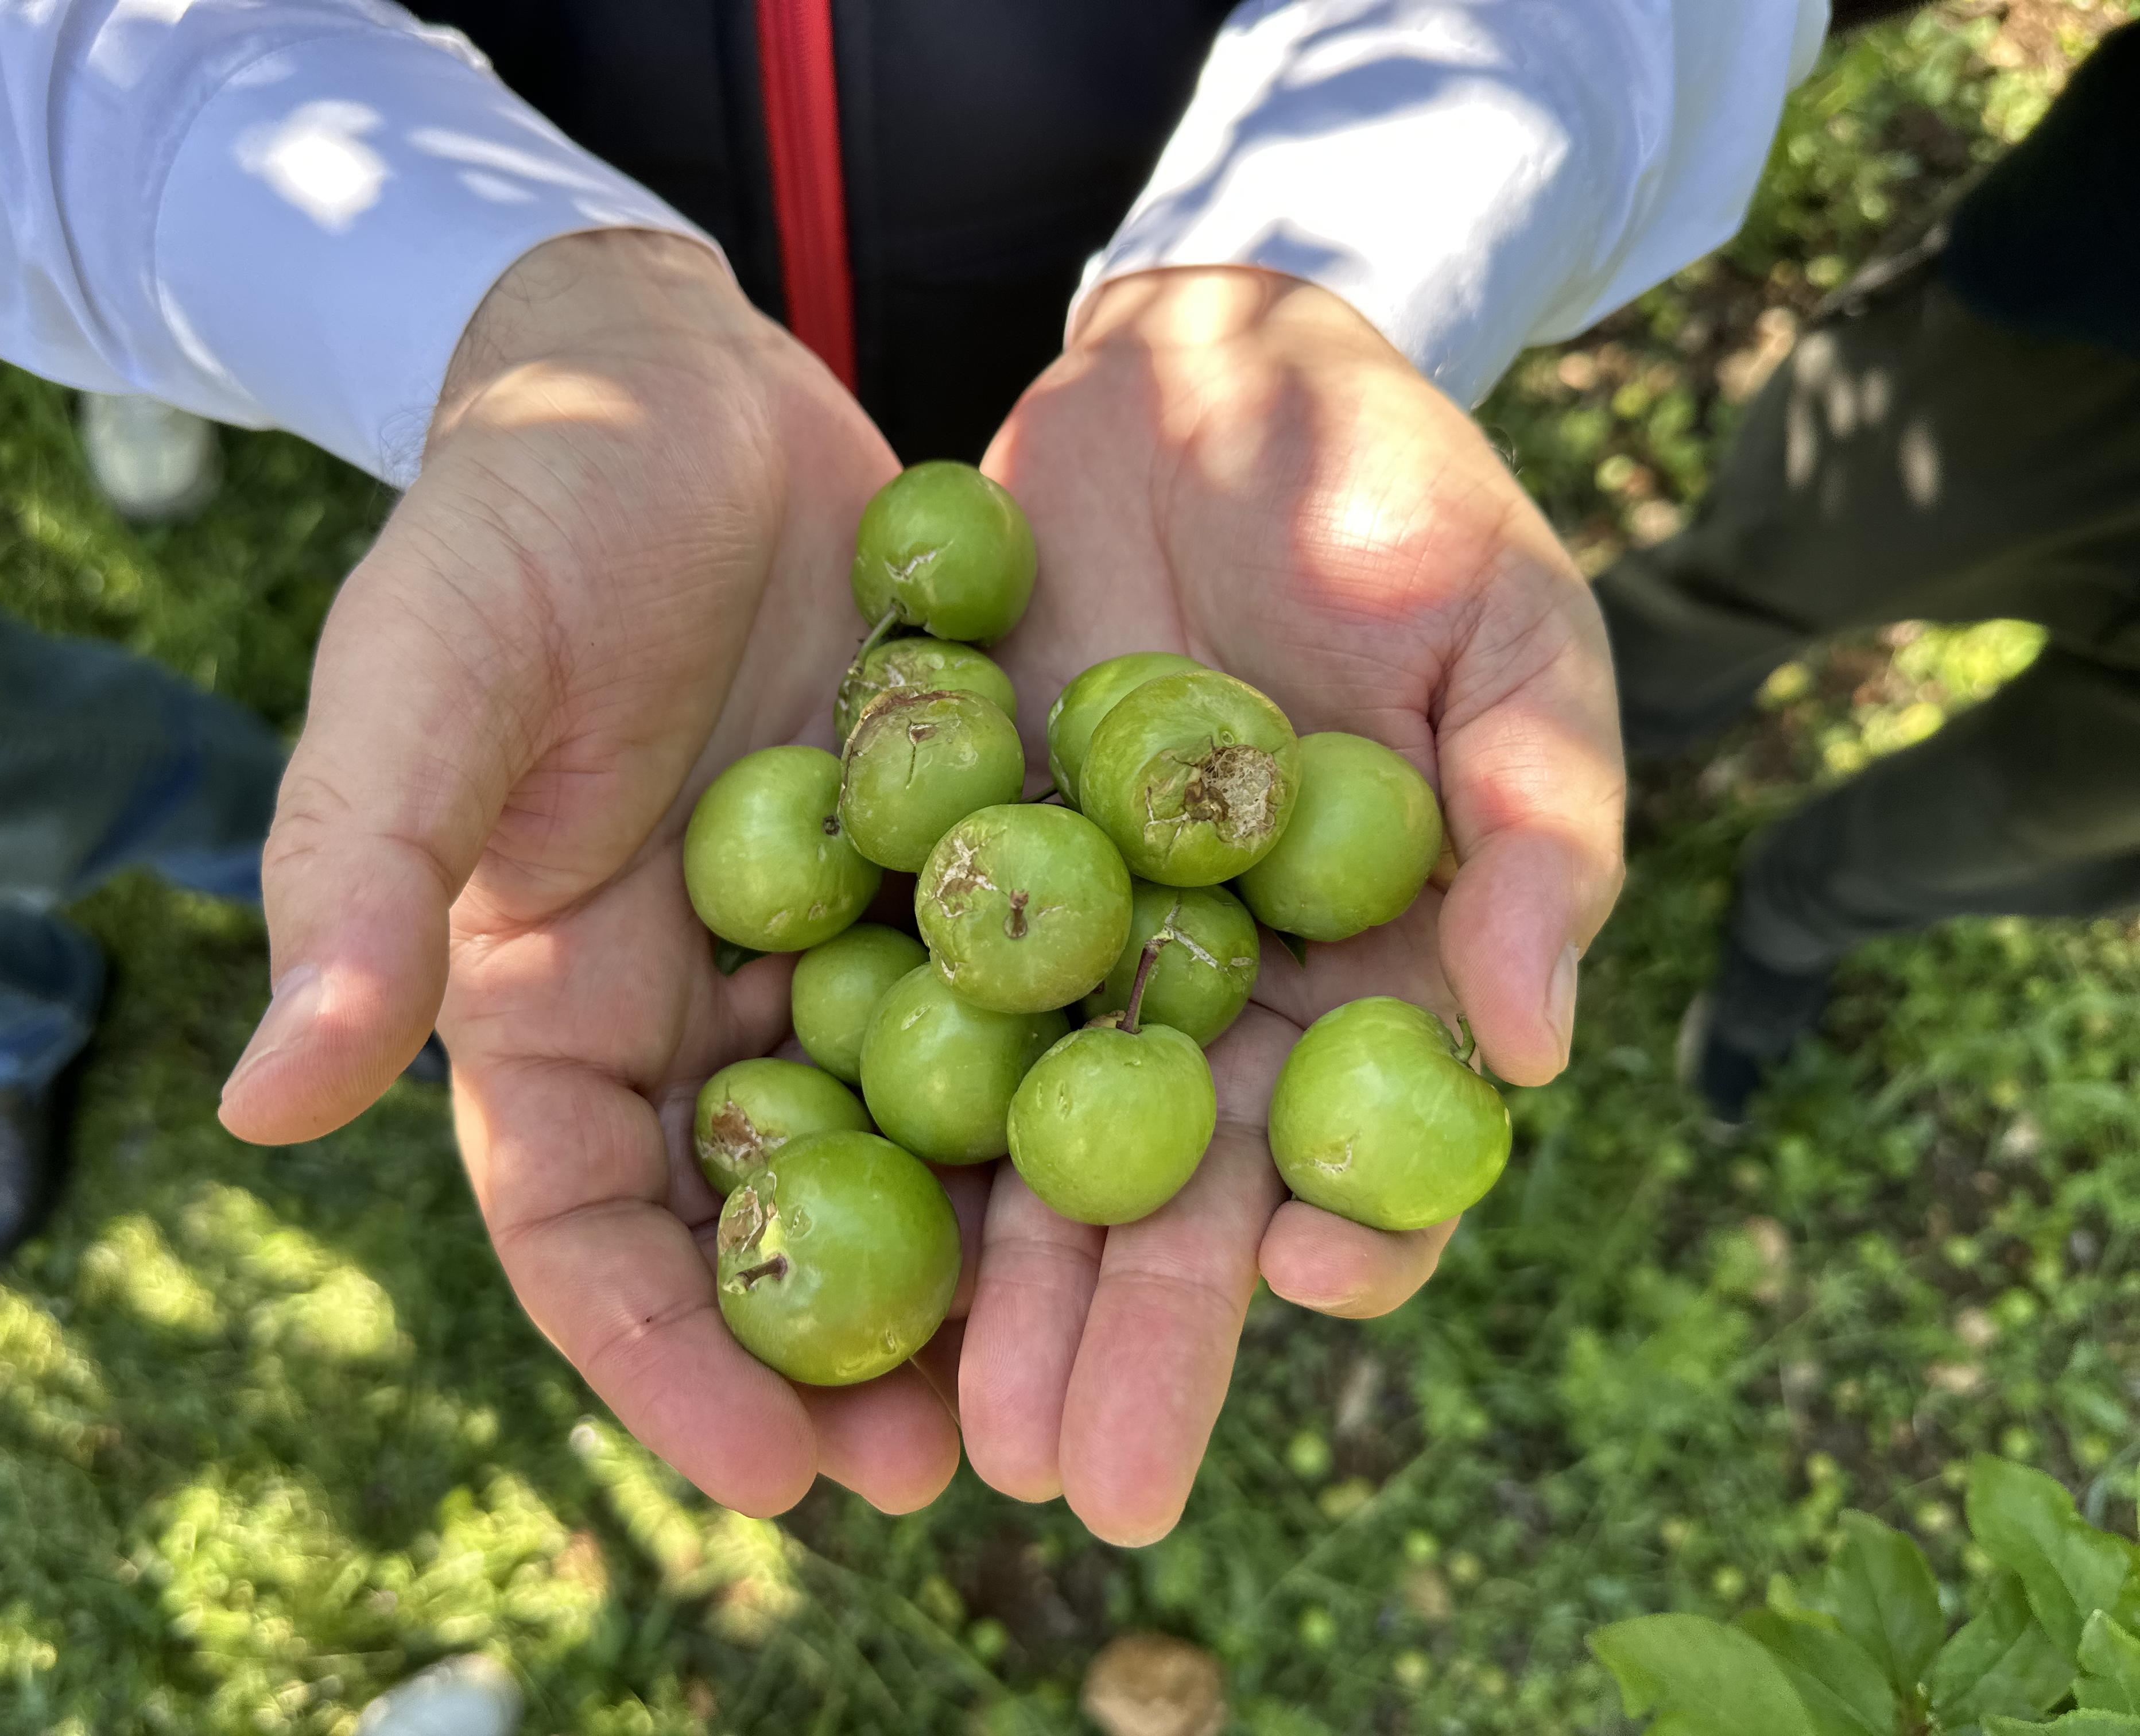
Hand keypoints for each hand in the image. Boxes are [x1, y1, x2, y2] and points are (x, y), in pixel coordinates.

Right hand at [216, 232, 969, 1516]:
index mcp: (552, 1000)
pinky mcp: (948, 855)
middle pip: (767, 1213)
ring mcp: (831, 935)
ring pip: (908, 1133)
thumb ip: (360, 879)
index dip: (665, 1353)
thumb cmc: (516, 516)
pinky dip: (1071, 1073)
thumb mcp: (426, 681)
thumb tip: (266, 1100)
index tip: (770, 1472)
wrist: (671, 381)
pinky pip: (1016, 988)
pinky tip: (1164, 1152)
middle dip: (847, 1350)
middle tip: (948, 1473)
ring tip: (1070, 1374)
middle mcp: (697, 997)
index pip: (589, 1220)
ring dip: (981, 1258)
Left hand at [958, 267, 1624, 1541]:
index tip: (1305, 1295)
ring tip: (936, 1425)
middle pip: (1173, 1196)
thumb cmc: (1400, 498)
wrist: (1205, 373)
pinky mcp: (935, 873)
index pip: (1364, 1156)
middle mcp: (1203, 995)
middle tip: (1078, 1480)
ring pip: (1018, 1144)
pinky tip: (804, 1207)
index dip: (1348, 1243)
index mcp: (1361, 976)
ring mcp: (1062, 946)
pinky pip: (892, 1002)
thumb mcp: (1513, 632)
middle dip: (1132, 1335)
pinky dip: (855, 1104)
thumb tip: (1532, 1043)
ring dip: (984, 1284)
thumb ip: (1544, 826)